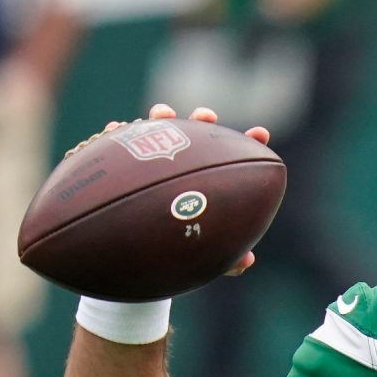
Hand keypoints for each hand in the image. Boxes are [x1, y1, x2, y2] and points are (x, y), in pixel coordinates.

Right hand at [65, 104, 271, 276]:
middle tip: (206, 117)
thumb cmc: (178, 251)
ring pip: (157, 130)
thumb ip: (226, 260)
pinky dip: (116, 133)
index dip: (249, 143)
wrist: (137, 252)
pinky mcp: (122, 162)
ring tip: (163, 114)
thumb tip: (246, 261)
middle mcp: (184, 163)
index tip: (261, 134)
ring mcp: (153, 159)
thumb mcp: (202, 257)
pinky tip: (115, 128)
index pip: (234, 156)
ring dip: (162, 117)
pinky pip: (116, 143)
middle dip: (203, 119)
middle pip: (197, 133)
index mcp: (210, 179)